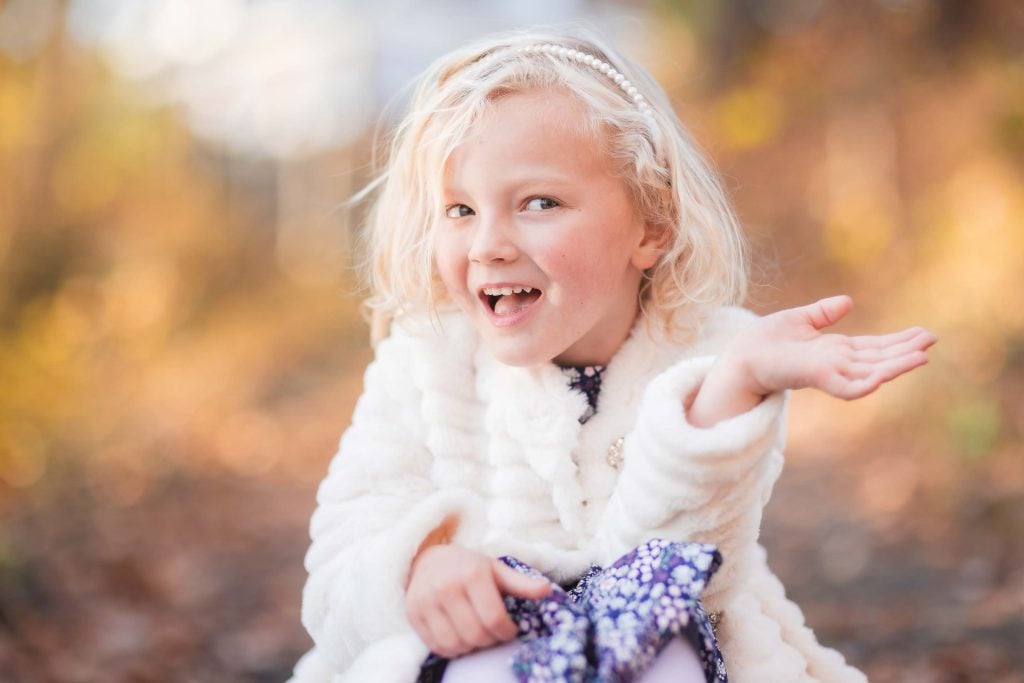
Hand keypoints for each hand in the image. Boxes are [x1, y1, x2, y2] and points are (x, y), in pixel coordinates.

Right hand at [405, 544, 550, 657]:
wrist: (427, 559)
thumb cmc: (468, 566)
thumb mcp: (495, 569)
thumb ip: (520, 582)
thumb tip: (546, 590)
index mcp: (472, 574)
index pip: (494, 619)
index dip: (507, 632)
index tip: (510, 630)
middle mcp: (447, 587)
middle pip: (475, 635)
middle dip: (491, 641)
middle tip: (494, 634)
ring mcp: (426, 601)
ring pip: (455, 645)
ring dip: (471, 648)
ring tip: (477, 635)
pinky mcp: (413, 614)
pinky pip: (436, 646)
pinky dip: (452, 649)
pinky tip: (460, 637)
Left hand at [688, 295, 936, 426]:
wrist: (739, 356)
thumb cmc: (764, 342)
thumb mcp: (798, 320)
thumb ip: (823, 313)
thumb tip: (848, 301)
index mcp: (834, 351)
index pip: (873, 347)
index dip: (898, 341)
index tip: (923, 333)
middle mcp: (836, 363)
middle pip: (878, 358)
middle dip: (905, 350)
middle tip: (933, 340)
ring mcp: (828, 373)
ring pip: (870, 372)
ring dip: (897, 365)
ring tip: (923, 355)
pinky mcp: (816, 378)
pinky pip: (846, 387)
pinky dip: (865, 382)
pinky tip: (884, 376)